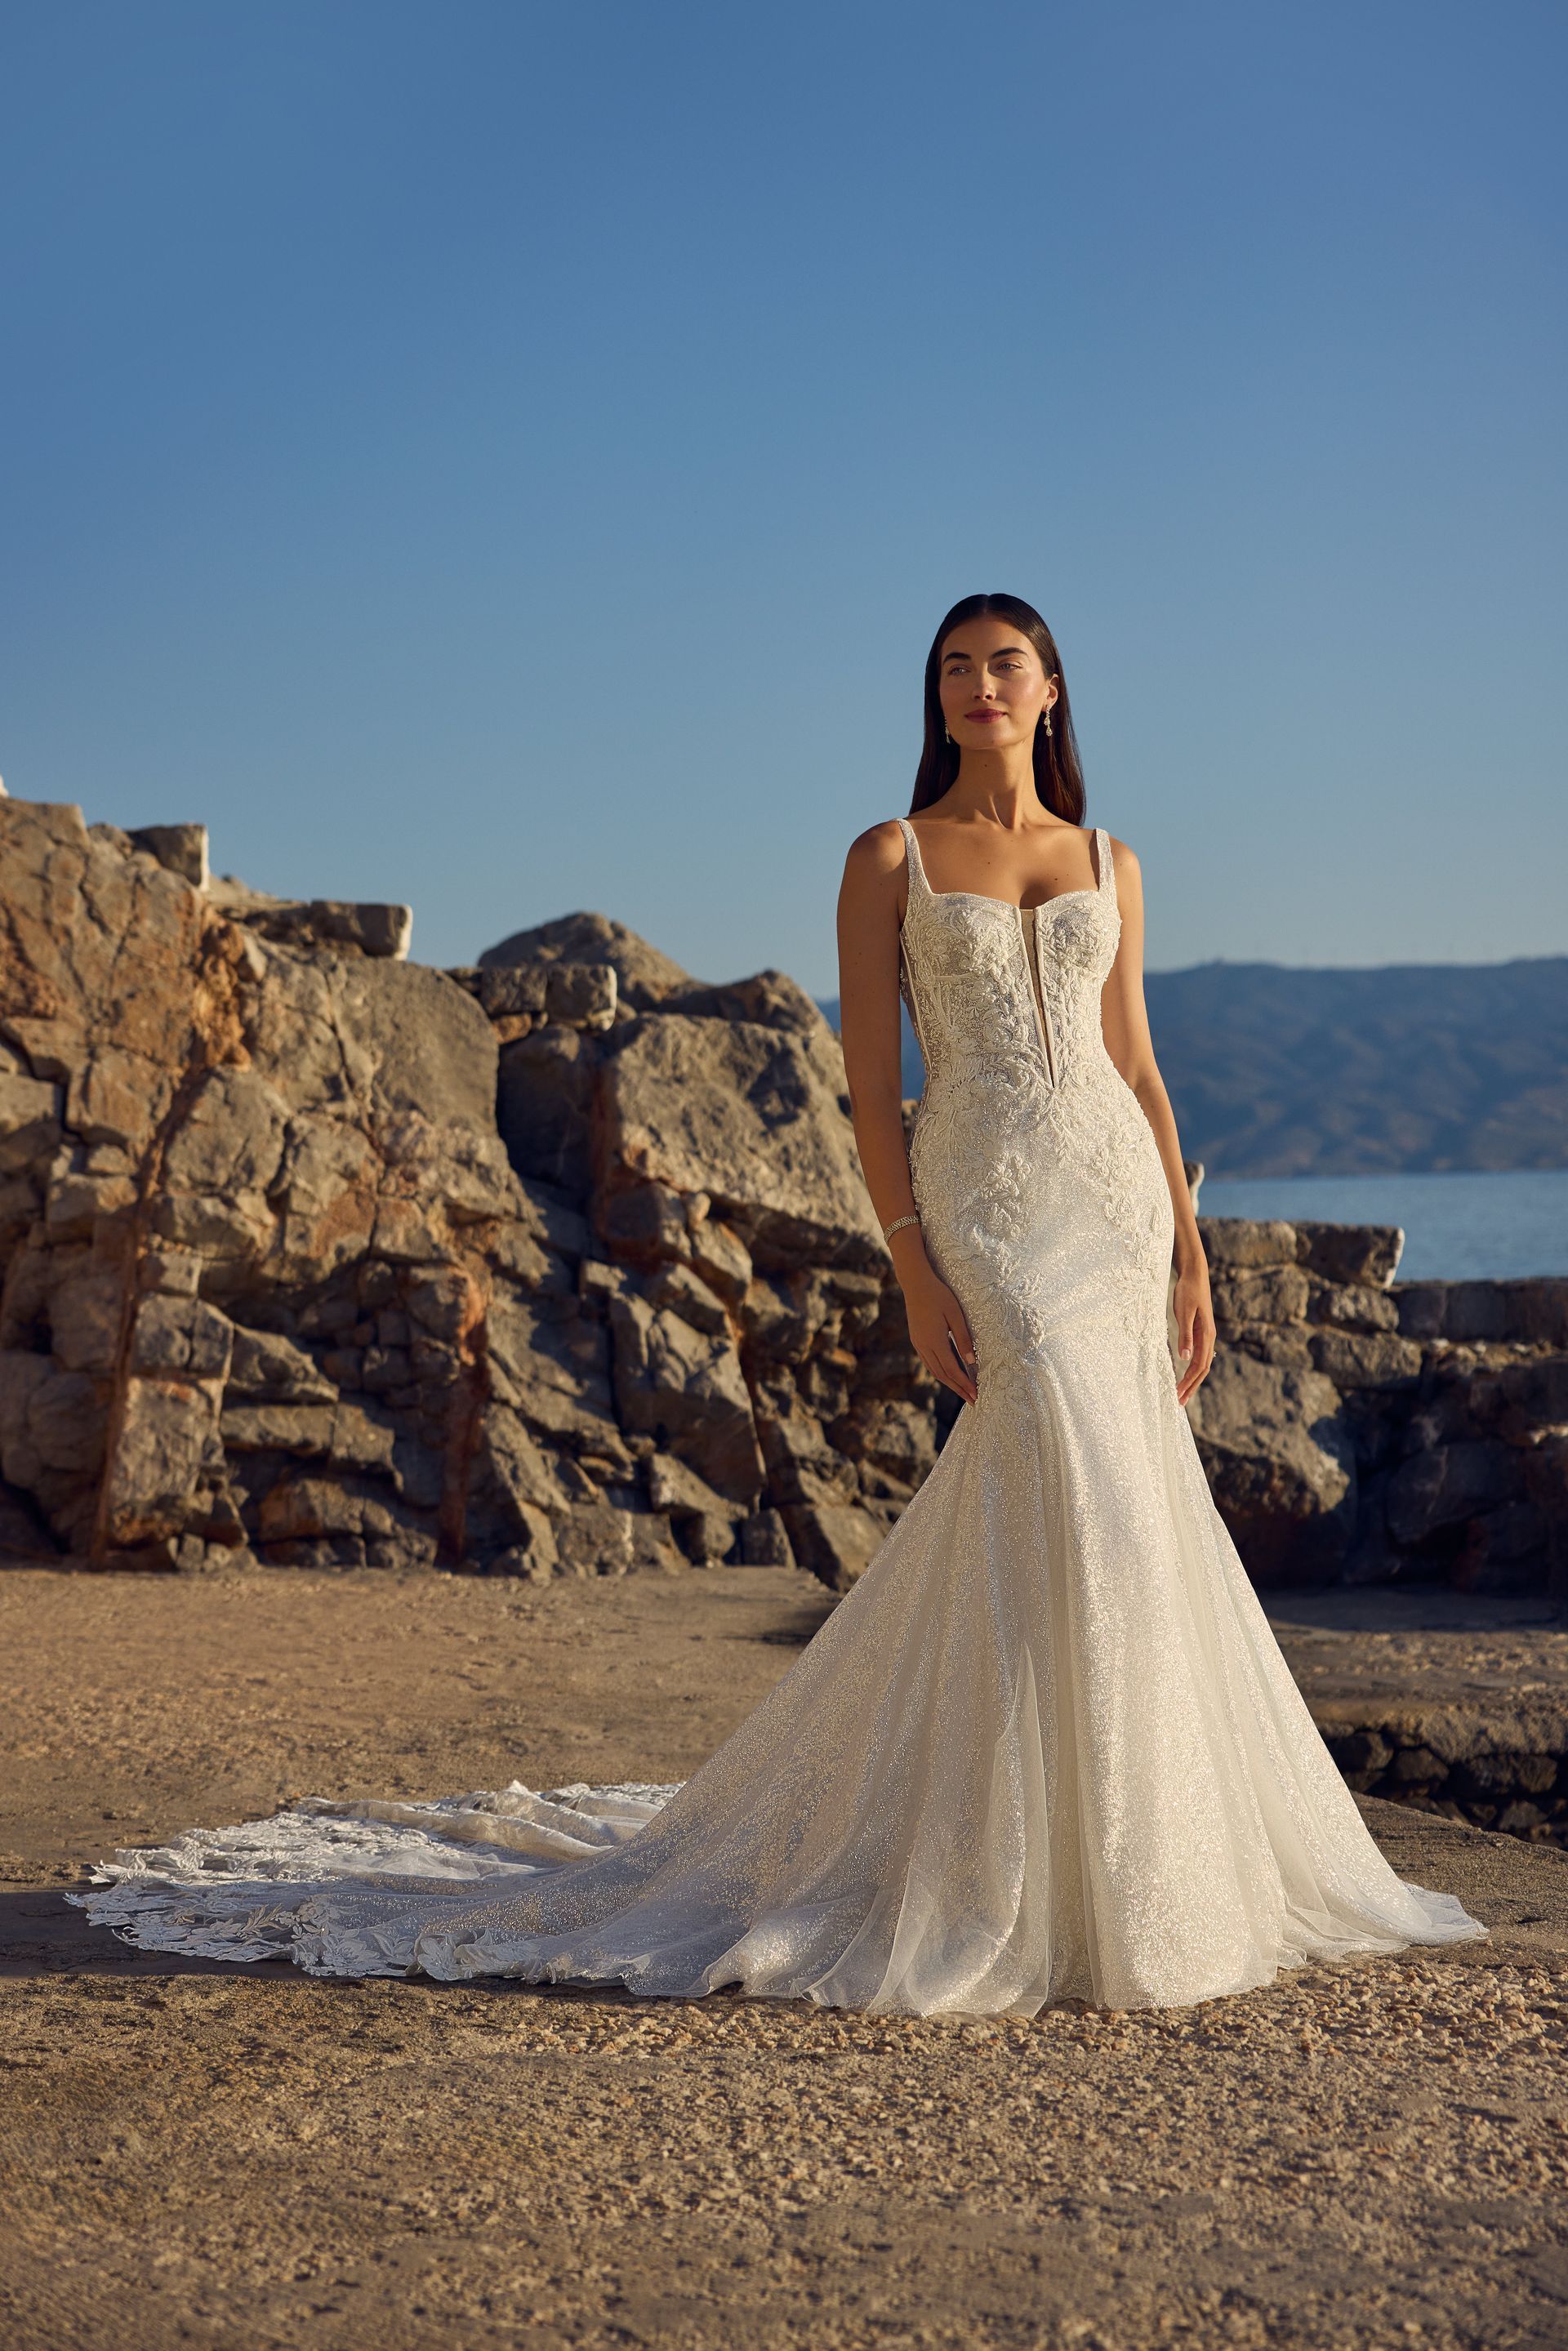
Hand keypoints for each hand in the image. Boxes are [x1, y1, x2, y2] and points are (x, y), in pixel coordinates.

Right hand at [905, 1270, 978, 1404]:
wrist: (915, 1283)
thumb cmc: (939, 1295)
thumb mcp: (956, 1315)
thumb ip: (963, 1339)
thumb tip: (972, 1363)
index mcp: (934, 1341)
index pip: (952, 1370)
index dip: (964, 1384)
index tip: (976, 1395)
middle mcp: (923, 1346)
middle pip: (942, 1375)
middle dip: (958, 1389)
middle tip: (972, 1401)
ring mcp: (918, 1344)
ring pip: (934, 1370)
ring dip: (949, 1383)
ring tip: (962, 1391)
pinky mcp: (916, 1340)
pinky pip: (929, 1362)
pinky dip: (940, 1372)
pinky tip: (948, 1375)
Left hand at [1172, 1261, 1215, 1406]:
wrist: (1195, 1275)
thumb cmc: (1188, 1292)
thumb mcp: (1183, 1313)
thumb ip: (1185, 1335)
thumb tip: (1185, 1358)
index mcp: (1206, 1335)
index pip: (1198, 1365)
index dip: (1189, 1382)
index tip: (1178, 1395)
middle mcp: (1209, 1338)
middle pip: (1203, 1369)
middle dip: (1191, 1387)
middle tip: (1179, 1402)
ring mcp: (1206, 1335)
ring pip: (1202, 1363)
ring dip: (1192, 1380)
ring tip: (1182, 1393)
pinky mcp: (1201, 1332)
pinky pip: (1199, 1355)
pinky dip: (1193, 1368)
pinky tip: (1187, 1373)